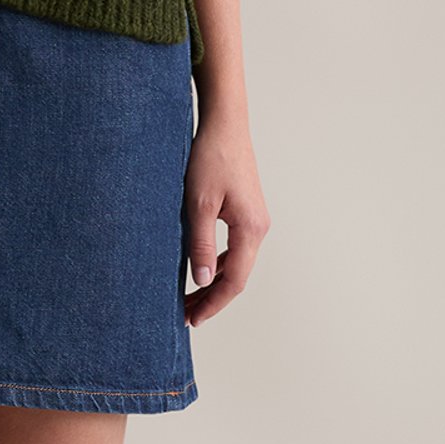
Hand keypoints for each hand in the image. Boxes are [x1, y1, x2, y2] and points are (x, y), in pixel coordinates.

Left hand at [183, 107, 268, 322]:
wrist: (225, 124)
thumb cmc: (210, 158)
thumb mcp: (198, 204)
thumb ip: (200, 244)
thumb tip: (202, 280)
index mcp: (250, 229)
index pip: (233, 281)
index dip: (213, 304)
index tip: (192, 319)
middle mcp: (259, 228)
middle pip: (237, 276)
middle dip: (212, 298)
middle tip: (185, 315)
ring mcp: (255, 220)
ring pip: (236, 263)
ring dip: (214, 283)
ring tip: (188, 298)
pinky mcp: (247, 211)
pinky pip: (235, 248)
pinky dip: (218, 264)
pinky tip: (199, 269)